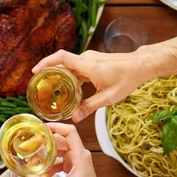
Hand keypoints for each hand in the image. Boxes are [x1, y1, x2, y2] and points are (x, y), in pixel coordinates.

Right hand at [25, 124, 110, 176]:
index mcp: (80, 155)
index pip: (70, 132)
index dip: (57, 126)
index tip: (43, 127)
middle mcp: (79, 154)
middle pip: (61, 140)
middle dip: (47, 140)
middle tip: (32, 142)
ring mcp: (76, 160)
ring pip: (59, 150)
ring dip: (48, 152)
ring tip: (34, 155)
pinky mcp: (73, 167)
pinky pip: (60, 160)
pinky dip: (51, 163)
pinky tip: (42, 171)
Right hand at [33, 49, 150, 122]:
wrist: (141, 65)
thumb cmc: (127, 79)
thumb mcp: (108, 97)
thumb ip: (89, 107)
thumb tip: (74, 118)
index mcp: (87, 65)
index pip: (61, 58)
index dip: (46, 62)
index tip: (35, 71)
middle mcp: (86, 59)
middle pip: (62, 62)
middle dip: (50, 72)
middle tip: (40, 85)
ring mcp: (89, 58)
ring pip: (69, 65)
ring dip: (60, 75)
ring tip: (52, 88)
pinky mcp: (93, 61)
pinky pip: (76, 67)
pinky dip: (70, 75)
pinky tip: (69, 87)